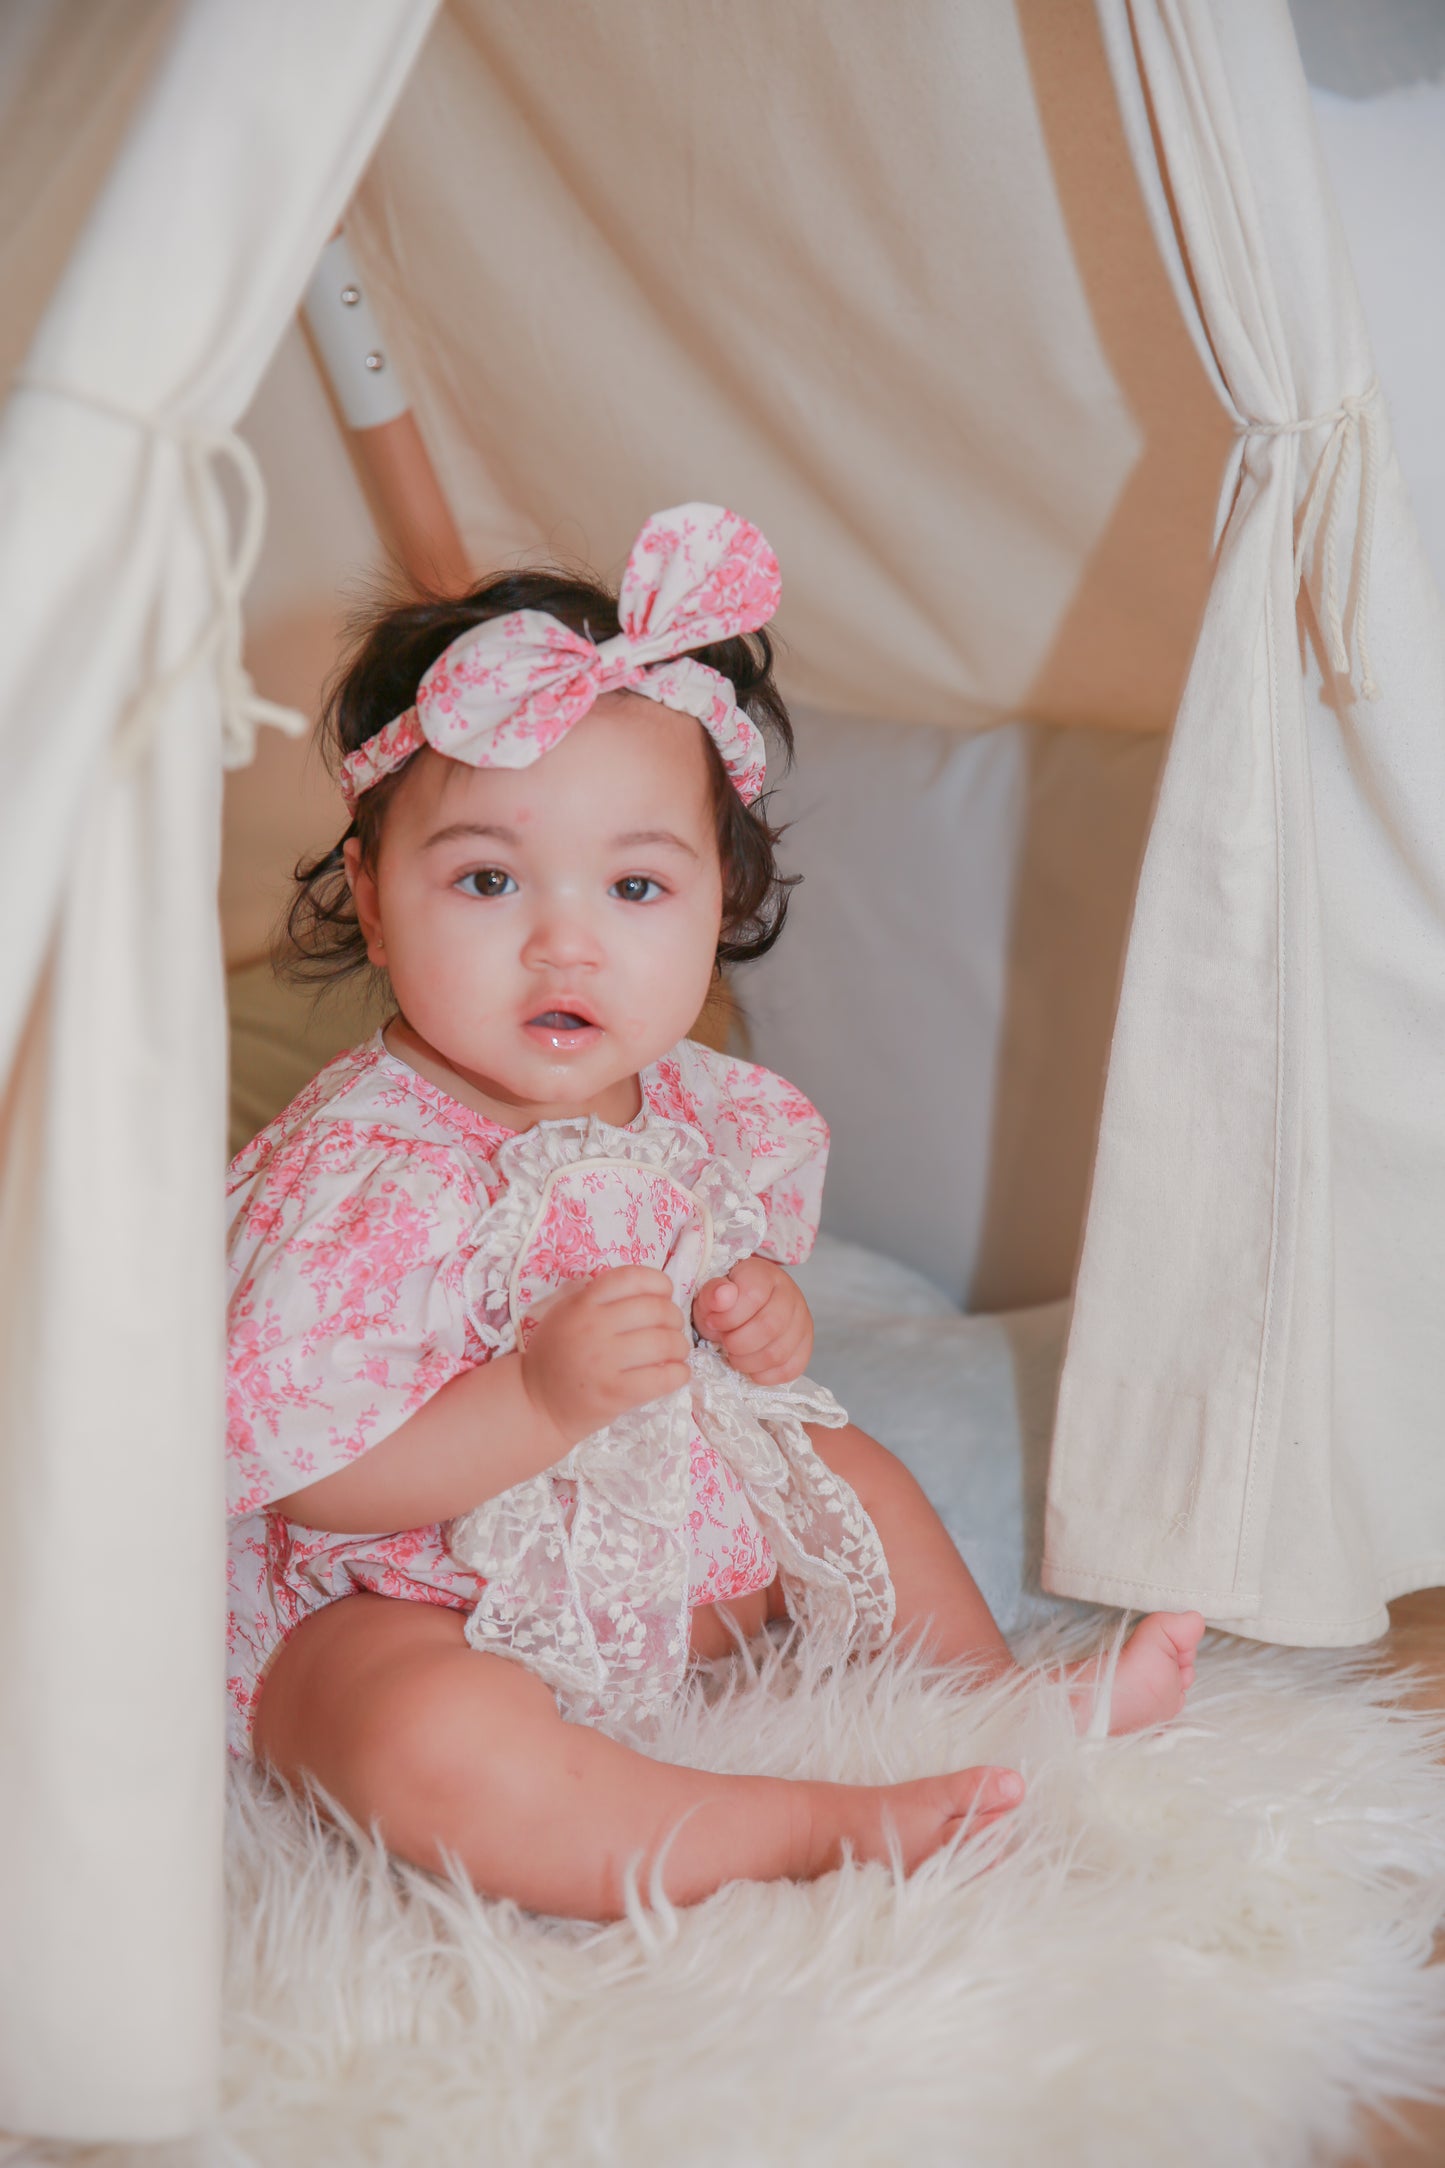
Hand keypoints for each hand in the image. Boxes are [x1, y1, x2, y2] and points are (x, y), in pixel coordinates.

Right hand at [519, 1265, 691, 1449]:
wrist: (537, 1402)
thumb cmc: (556, 1355)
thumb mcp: (566, 1313)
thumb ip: (600, 1297)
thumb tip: (649, 1290)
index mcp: (582, 1303)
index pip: (632, 1278)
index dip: (659, 1283)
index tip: (665, 1295)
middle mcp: (593, 1327)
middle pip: (656, 1310)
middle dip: (675, 1318)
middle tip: (673, 1329)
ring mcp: (604, 1361)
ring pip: (664, 1343)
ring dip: (680, 1346)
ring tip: (676, 1352)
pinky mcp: (615, 1393)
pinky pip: (662, 1377)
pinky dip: (679, 1373)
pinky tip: (677, 1373)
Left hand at [692, 1257, 812, 1384]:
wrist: (744, 1309)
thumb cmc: (726, 1302)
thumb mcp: (711, 1294)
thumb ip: (713, 1293)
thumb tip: (723, 1296)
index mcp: (765, 1275)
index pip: (753, 1296)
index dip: (728, 1316)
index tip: (712, 1322)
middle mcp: (790, 1295)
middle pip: (769, 1327)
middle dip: (737, 1342)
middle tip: (725, 1342)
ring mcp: (802, 1322)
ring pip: (779, 1353)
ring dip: (748, 1362)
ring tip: (734, 1354)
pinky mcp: (805, 1347)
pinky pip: (790, 1370)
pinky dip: (764, 1375)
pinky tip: (751, 1366)